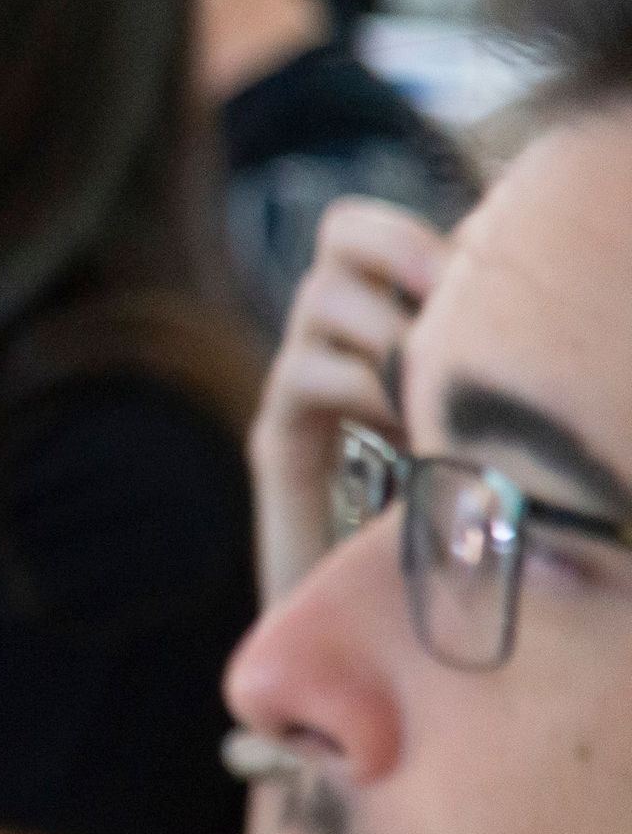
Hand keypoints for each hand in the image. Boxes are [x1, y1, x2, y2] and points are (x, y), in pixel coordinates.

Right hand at [249, 198, 450, 598]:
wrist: (379, 608)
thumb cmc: (464, 507)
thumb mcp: (482, 418)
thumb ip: (490, 367)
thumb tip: (560, 307)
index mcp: (387, 311)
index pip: (385, 225)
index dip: (432, 229)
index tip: (490, 270)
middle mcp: (335, 329)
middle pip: (341, 227)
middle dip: (400, 247)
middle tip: (451, 296)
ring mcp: (298, 376)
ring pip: (322, 297)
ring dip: (391, 331)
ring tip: (440, 381)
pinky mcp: (274, 434)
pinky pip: (304, 375)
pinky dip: (366, 388)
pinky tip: (413, 432)